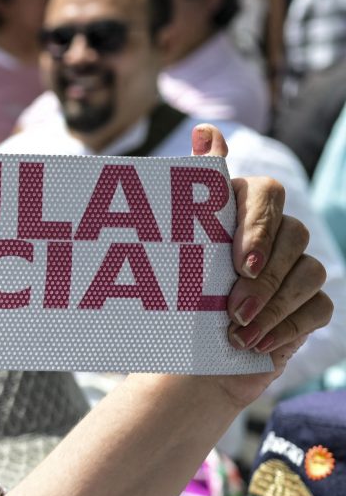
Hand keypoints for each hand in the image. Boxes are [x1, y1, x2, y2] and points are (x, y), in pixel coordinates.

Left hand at [199, 125, 332, 405]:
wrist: (184, 364)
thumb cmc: (176, 302)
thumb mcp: (178, 249)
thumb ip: (197, 192)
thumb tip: (205, 132)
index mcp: (239, 211)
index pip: (266, 193)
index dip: (258, 224)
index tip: (238, 262)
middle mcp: (273, 236)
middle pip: (294, 233)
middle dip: (265, 275)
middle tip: (234, 307)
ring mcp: (296, 269)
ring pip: (309, 271)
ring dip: (273, 305)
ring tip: (238, 330)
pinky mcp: (309, 306)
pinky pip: (318, 307)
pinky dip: (287, 327)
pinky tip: (257, 344)